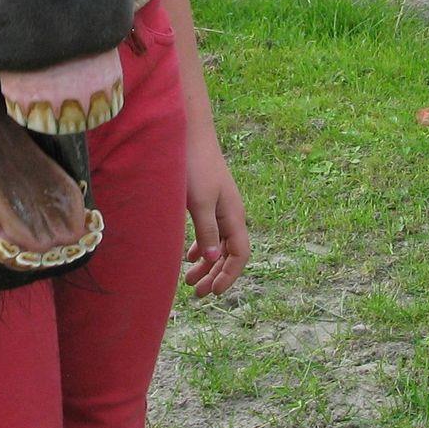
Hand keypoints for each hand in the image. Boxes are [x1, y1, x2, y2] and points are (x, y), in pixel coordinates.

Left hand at [182, 132, 248, 297]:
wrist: (188, 133)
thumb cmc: (193, 165)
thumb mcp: (198, 201)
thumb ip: (206, 230)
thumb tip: (212, 259)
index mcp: (233, 214)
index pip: (240, 254)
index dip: (229, 275)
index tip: (213, 292)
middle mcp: (230, 213)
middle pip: (229, 253)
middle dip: (216, 275)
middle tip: (197, 294)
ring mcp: (219, 206)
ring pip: (218, 244)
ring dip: (206, 264)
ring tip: (188, 281)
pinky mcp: (207, 200)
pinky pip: (209, 232)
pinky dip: (201, 247)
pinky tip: (189, 256)